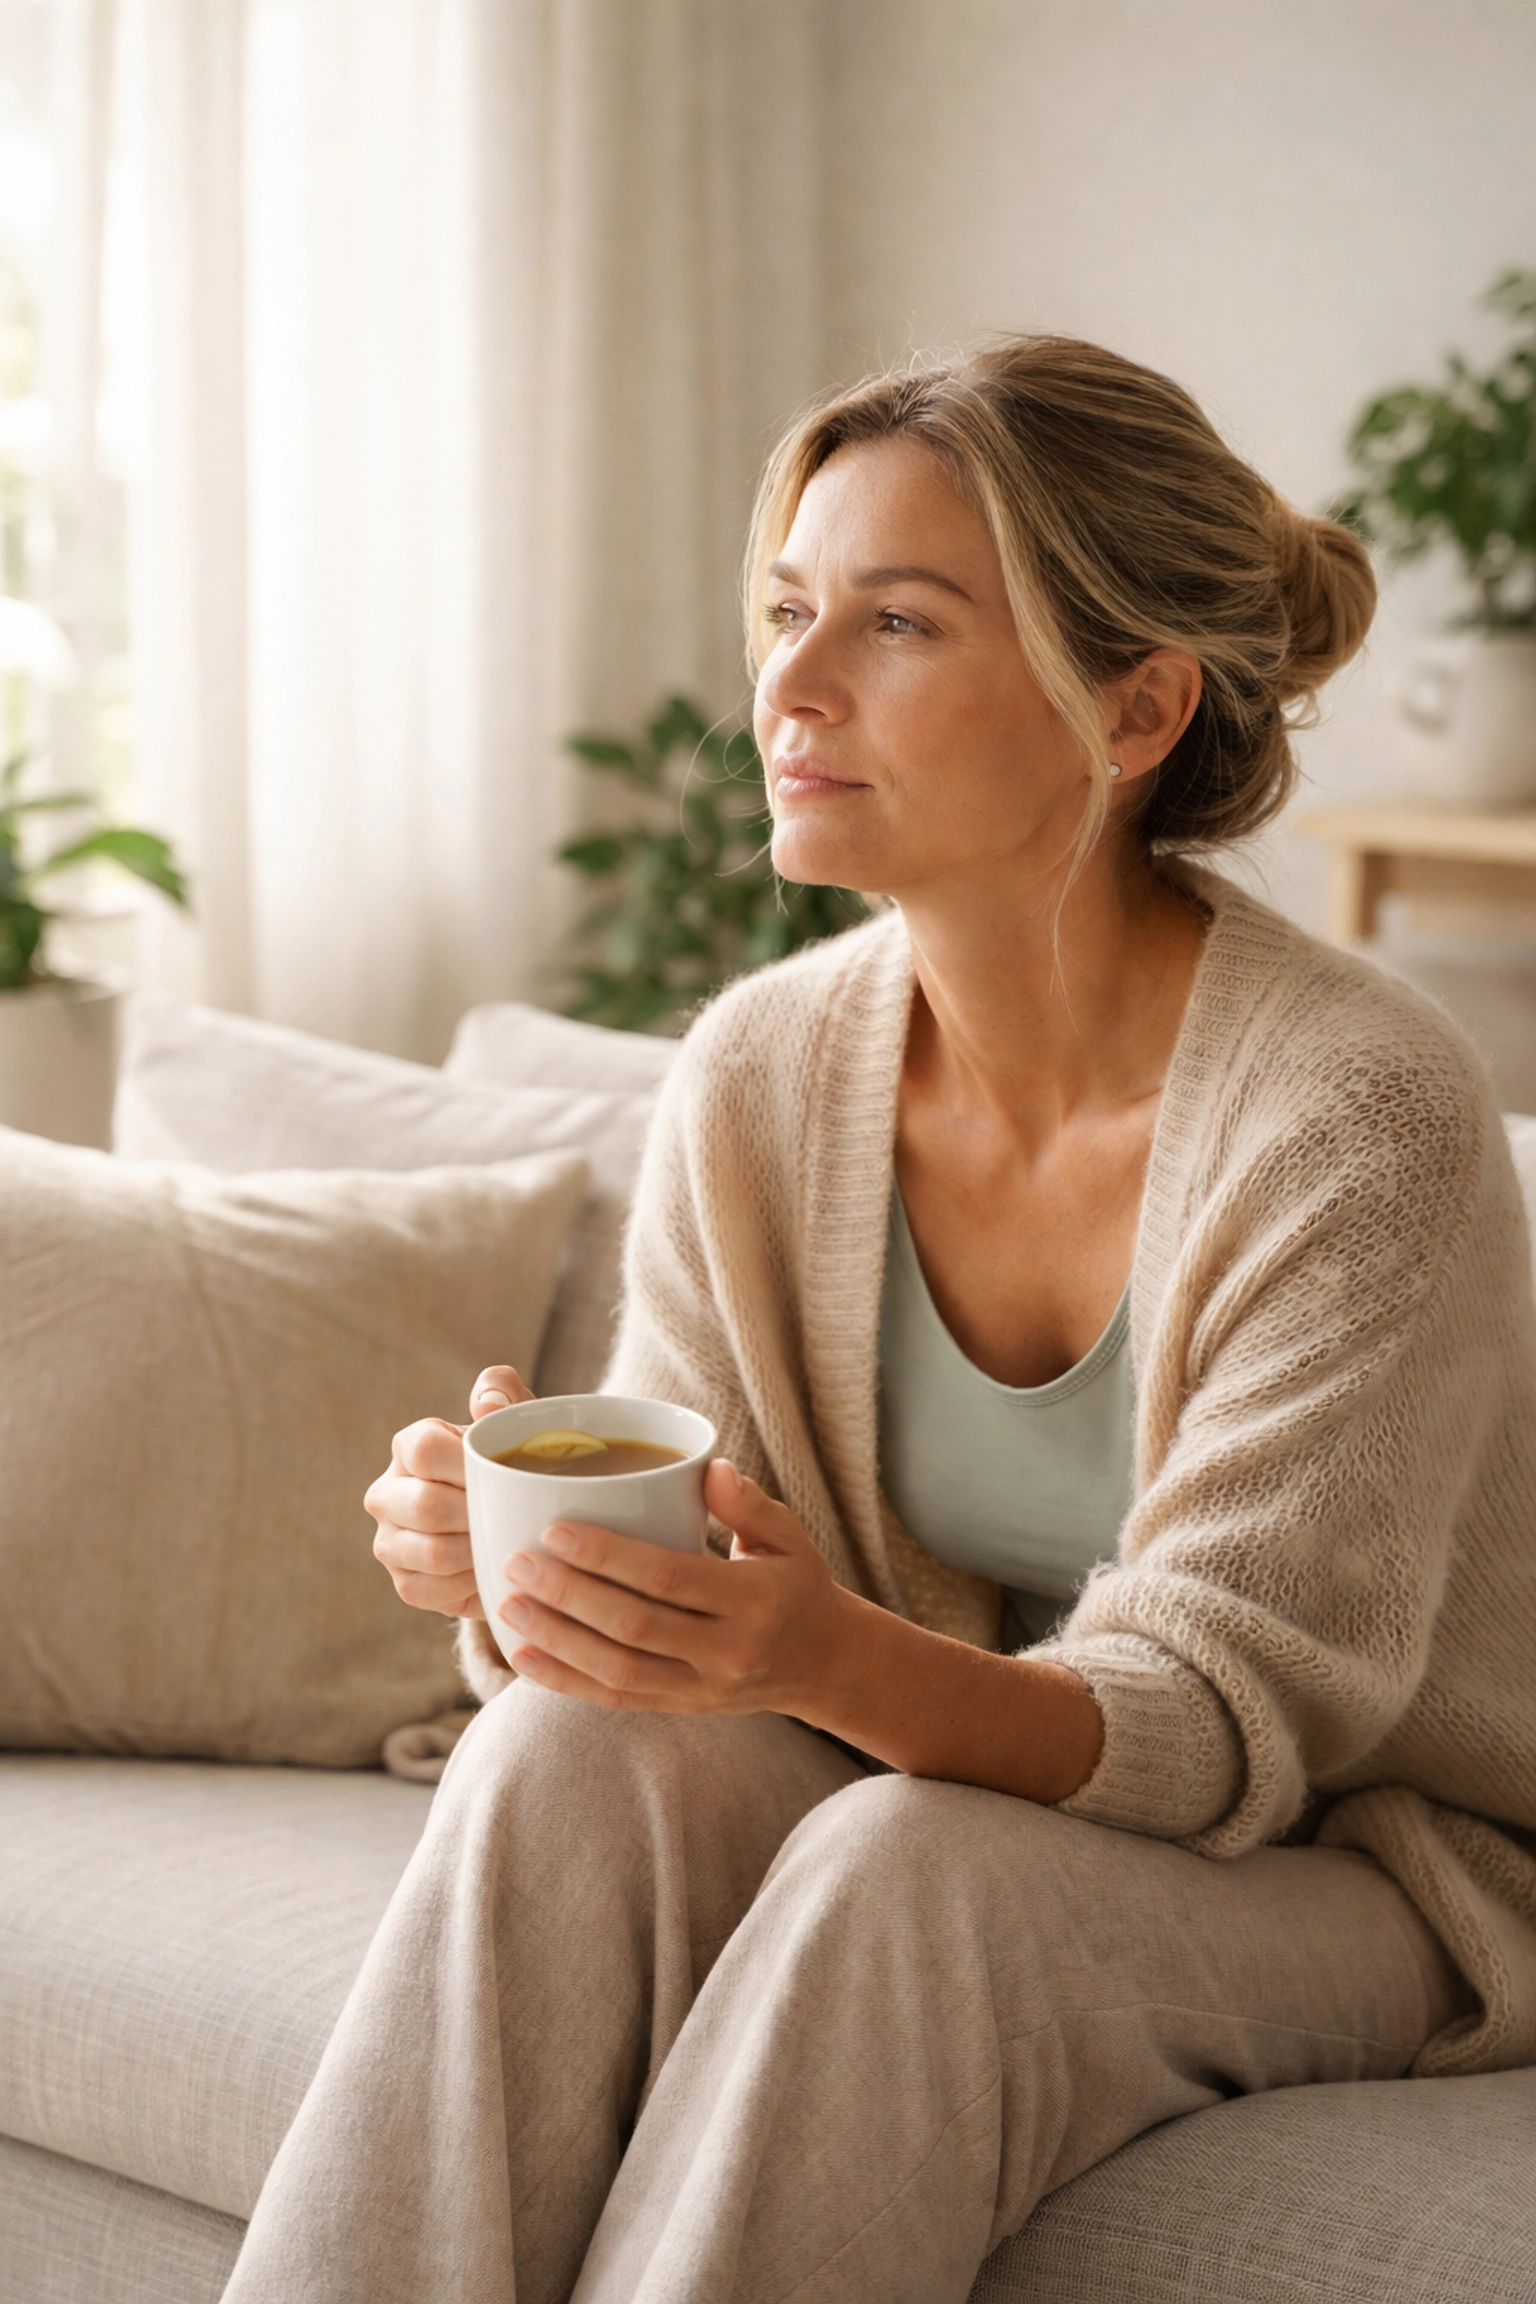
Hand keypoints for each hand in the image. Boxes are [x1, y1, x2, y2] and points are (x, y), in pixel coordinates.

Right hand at [367, 1365, 533, 1618]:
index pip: (424, 1449)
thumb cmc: (515, 1464)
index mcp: (409, 1446)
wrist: (516, 1521)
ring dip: (478, 1551)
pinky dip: (470, 1584)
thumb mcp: (518, 1422)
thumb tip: (486, 1404)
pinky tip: (492, 1569)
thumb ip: (504, 1392)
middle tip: (514, 1515)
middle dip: (477, 1514)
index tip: (504, 1474)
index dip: (466, 1465)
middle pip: (425, 1506)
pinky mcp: (404, 1583)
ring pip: (431, 1553)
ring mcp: (390, 1542)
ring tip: (506, 1542)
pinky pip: (433, 1590)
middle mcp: (387, 1493)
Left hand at [496, 1461, 854, 1715]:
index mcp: (752, 1602)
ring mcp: (701, 1689)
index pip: (669, 1578)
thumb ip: (748, 1502)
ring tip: (508, 1605)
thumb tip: (709, 1468)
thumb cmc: (796, 1584)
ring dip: (556, 1640)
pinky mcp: (681, 1708)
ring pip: (617, 1671)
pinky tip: (523, 1656)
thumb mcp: (789, 1536)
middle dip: (568, 1595)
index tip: (556, 1529)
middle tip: (517, 1561)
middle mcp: (726, 1653)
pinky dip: (564, 1681)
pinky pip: (615, 1700)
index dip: (609, 1556)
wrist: (824, 1664)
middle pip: (633, 1627)